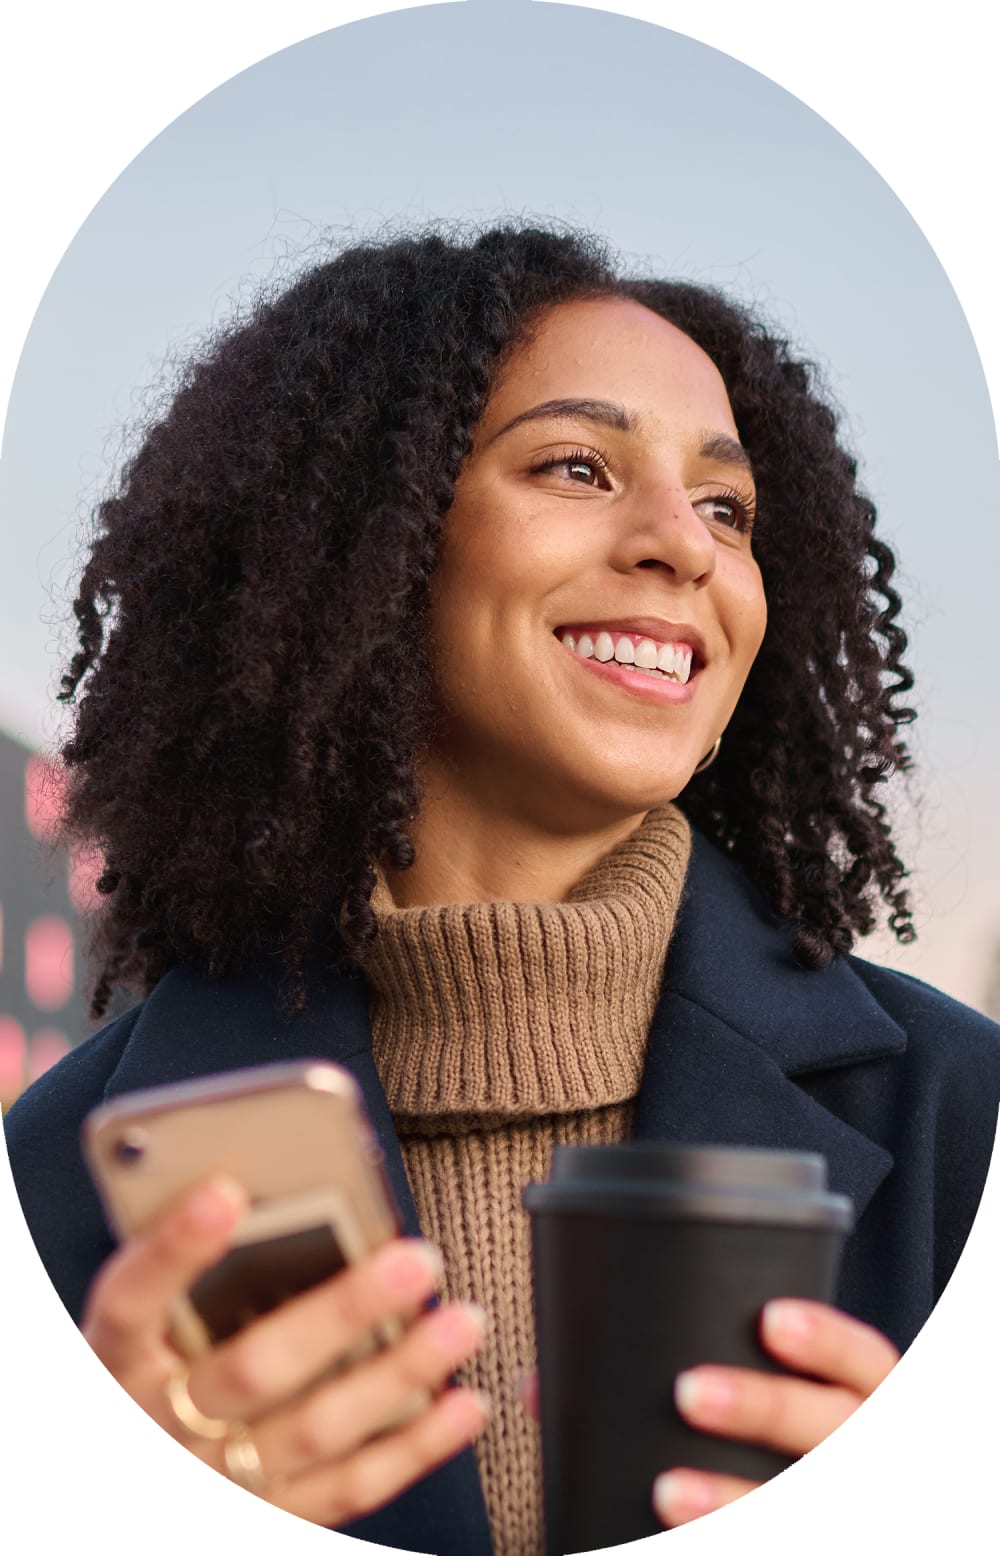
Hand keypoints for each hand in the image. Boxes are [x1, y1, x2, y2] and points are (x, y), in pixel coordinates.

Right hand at [81, 1177, 489, 1525]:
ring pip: (314, 1430)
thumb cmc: (144, 1365)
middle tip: (416, 1260)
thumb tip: (264, 1186)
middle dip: (343, 1312)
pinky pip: (346, 1490)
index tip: (225, 1192)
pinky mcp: (264, 1516)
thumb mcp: (139, 1319)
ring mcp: (213, 1478)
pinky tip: (463, 1404)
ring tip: (462, 1321)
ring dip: (399, 1374)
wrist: (125, 1470)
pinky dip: (412, 1449)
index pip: (131, 1298)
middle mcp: (159, 1422)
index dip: (176, 1247)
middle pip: (253, 1367)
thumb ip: (188, 1263)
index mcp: (115, 1356)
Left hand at [652, 1299, 898, 1526]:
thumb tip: (691, 1323)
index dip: (828, 1341)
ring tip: (667, 1490)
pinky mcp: (836, 1547)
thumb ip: (794, 1377)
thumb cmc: (829, 1439)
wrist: (870, 1516)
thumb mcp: (843, 1403)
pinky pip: (783, 1548)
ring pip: (800, 1507)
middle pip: (832, 1428)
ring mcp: (861, 1516)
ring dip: (731, 1497)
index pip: (868, 1362)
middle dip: (764, 1409)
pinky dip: (736, 1540)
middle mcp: (879, 1454)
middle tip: (689, 1389)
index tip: (771, 1320)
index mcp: (883, 1401)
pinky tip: (688, 1539)